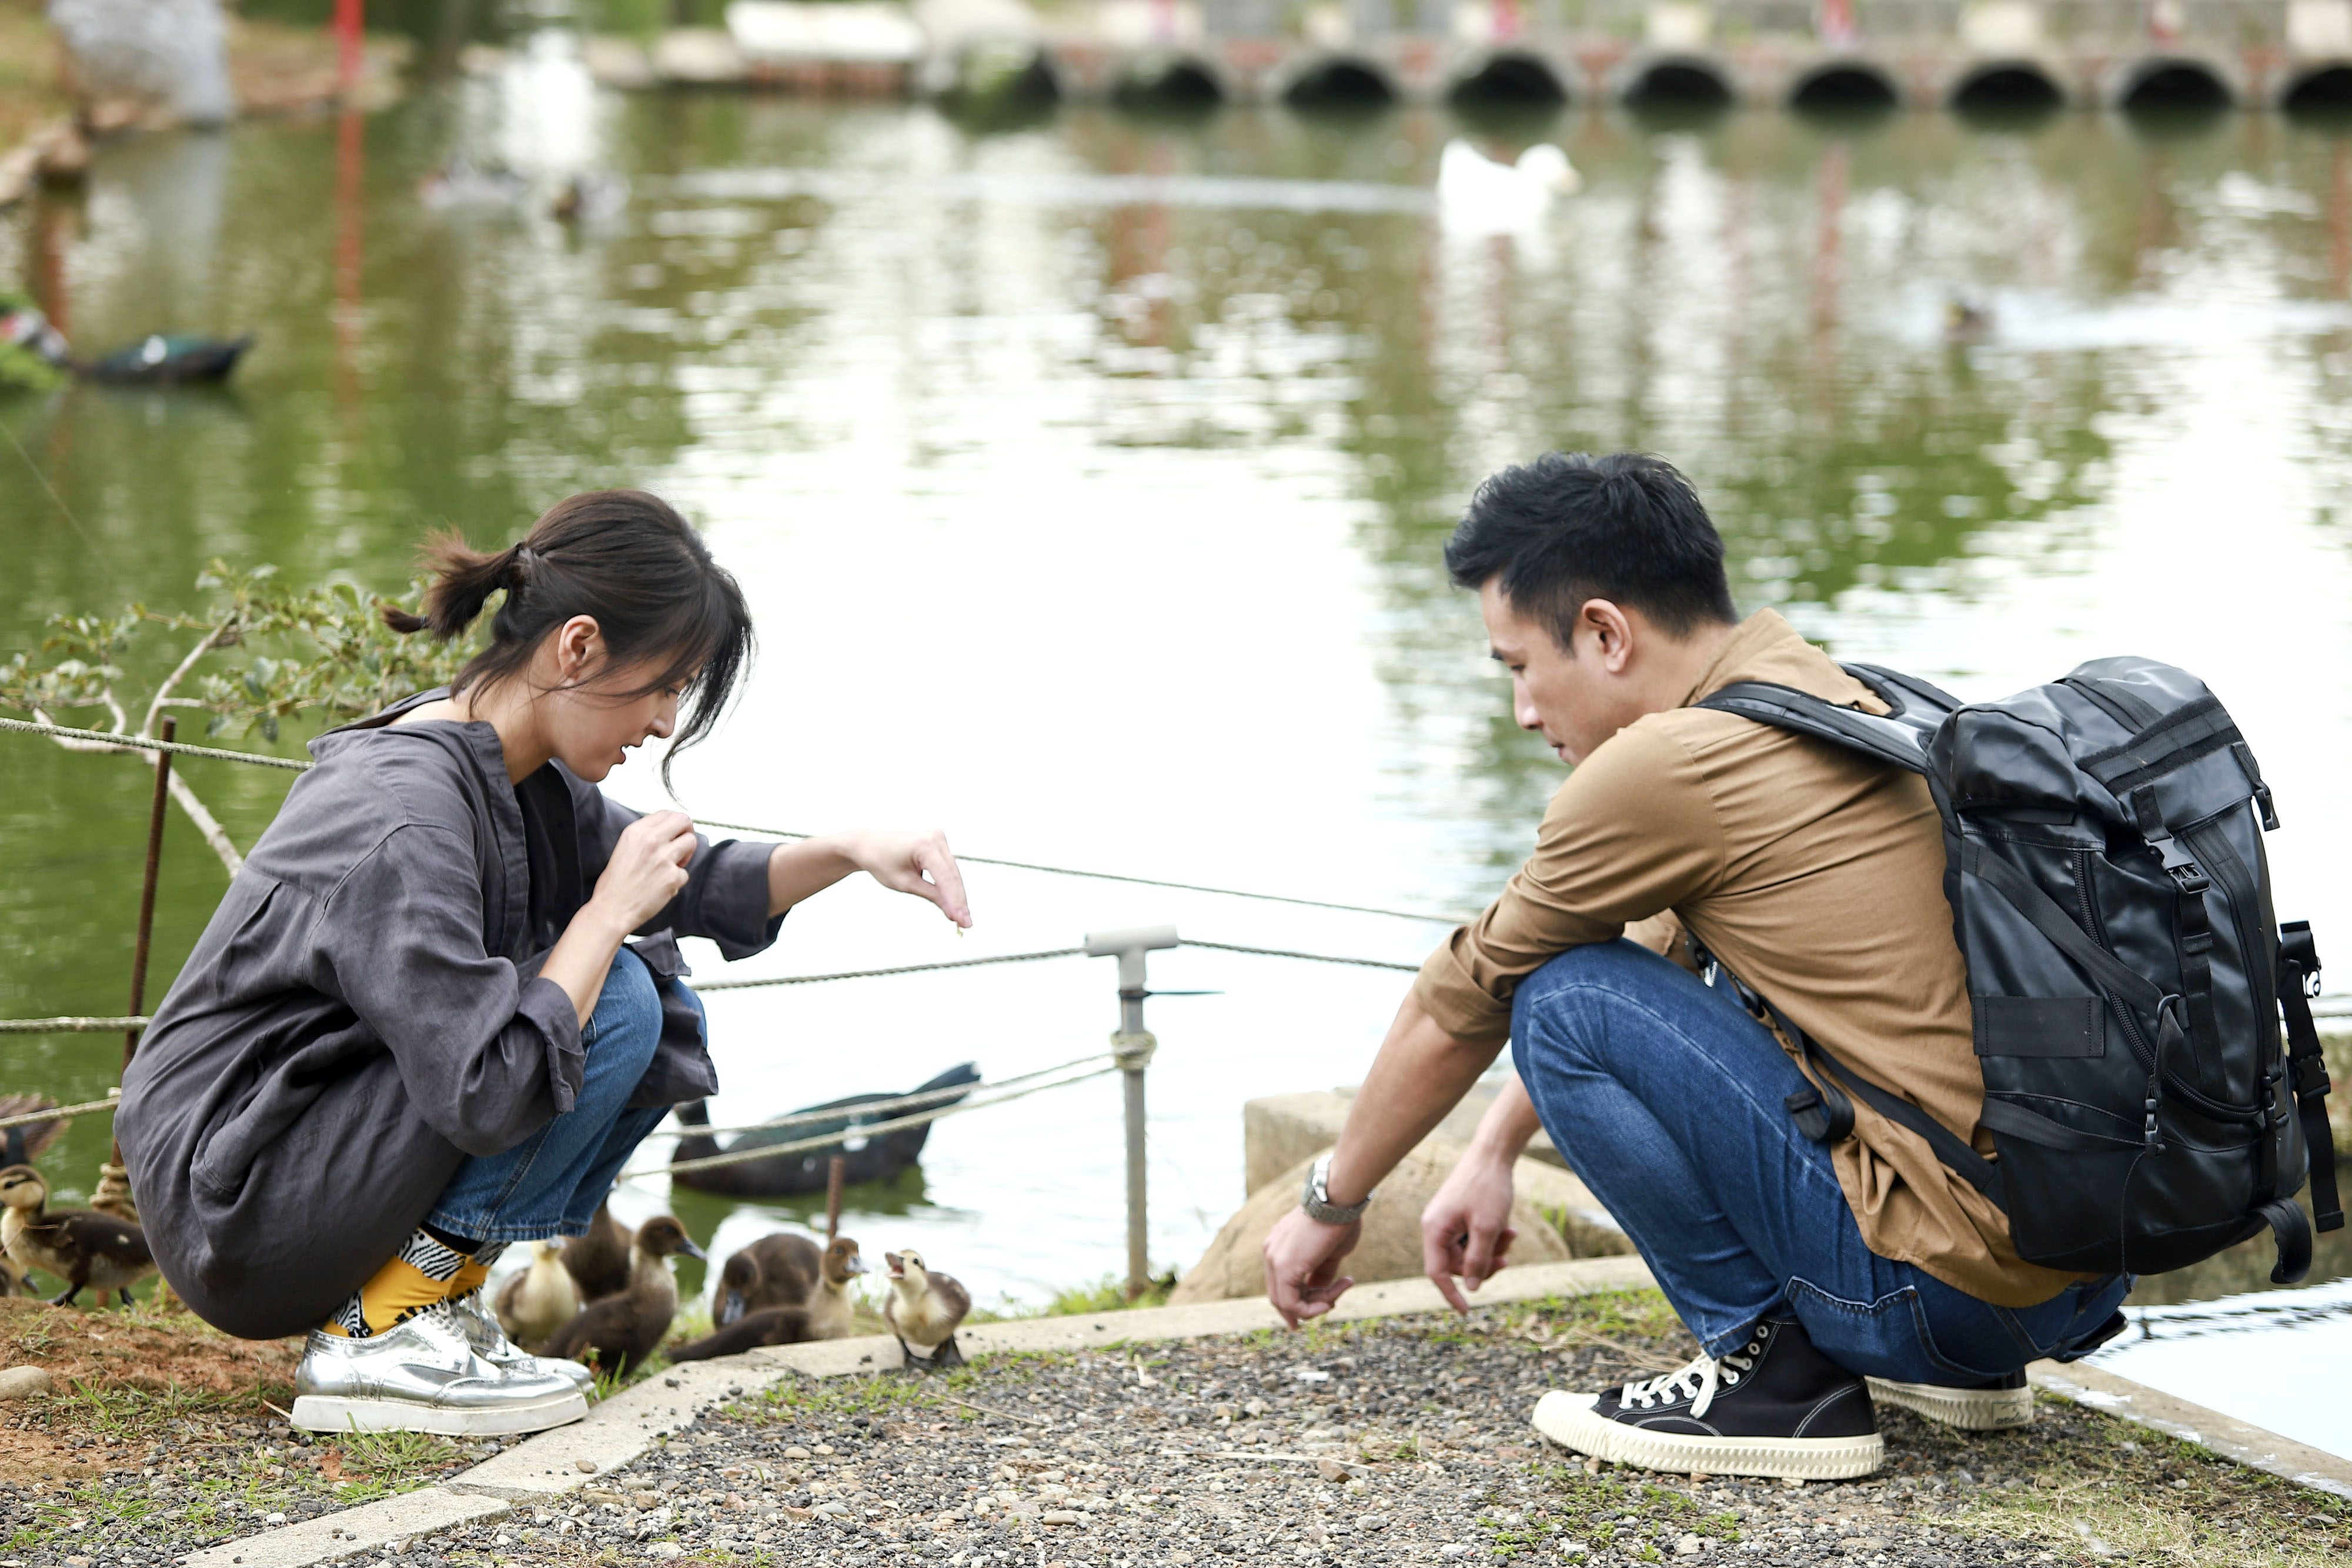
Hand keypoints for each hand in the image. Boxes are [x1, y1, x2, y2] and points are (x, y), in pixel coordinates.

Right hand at [591, 810, 696, 932]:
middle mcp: (650, 841)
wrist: (611, 910)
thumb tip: (667, 831)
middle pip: (684, 820)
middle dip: (686, 831)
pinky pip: (684, 873)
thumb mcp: (624, 848)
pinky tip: (661, 887)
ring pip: (691, 842)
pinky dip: (676, 881)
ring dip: (685, 854)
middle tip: (681, 845)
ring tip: (670, 866)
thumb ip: (645, 837)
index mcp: (636, 832)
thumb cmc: (615, 884)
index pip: (666, 813)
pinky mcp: (672, 876)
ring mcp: (663, 858)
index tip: (674, 833)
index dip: (674, 824)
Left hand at [839, 827, 971, 927]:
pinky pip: (948, 868)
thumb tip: (954, 913)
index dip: (955, 902)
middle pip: (952, 876)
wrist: (869, 845)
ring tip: (962, 919)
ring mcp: (939, 838)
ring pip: (953, 873)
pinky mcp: (938, 843)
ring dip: (957, 895)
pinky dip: (950, 885)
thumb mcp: (905, 883)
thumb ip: (932, 895)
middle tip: (966, 924)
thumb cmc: (883, 863)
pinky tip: (955, 904)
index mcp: (925, 845)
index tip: (963, 922)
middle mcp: (936, 838)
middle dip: (959, 901)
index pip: (945, 878)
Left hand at [1263, 1207, 1359, 1327]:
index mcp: (1278, 1246)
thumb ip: (1320, 1274)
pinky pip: (1291, 1303)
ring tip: (1339, 1291)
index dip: (1298, 1300)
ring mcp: (1274, 1260)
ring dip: (1314, 1306)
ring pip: (1286, 1302)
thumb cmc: (1339, 1221)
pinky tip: (1329, 1302)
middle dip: (1303, 1309)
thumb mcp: (1329, 1253)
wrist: (1339, 1202)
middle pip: (1279, 1295)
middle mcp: (1271, 1253)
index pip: (1281, 1282)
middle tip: (1327, 1308)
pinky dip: (1310, 1309)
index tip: (1323, 1303)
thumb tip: (1320, 1294)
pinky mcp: (1283, 1268)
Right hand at [1422, 1148, 1517, 1312]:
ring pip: (1467, 1251)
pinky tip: (1508, 1227)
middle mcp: (1435, 1226)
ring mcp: (1447, 1219)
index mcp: (1434, 1230)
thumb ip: (1477, 1260)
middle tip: (1507, 1258)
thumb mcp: (1487, 1228)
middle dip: (1483, 1264)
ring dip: (1490, 1249)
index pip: (1437, 1273)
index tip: (1466, 1312)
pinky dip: (1489, 1237)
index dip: (1451, 1294)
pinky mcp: (1458, 1213)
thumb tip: (1472, 1287)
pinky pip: (1471, 1236)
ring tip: (1511, 1235)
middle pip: (1455, 1264)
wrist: (1493, 1152)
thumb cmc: (1488, 1187)